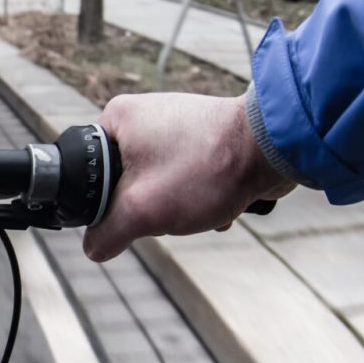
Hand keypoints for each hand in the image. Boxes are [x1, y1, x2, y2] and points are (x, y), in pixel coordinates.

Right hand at [83, 92, 295, 262]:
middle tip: (169, 207)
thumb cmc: (206, 169)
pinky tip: (219, 199)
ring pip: (158, 185)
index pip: (87, 174)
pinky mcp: (204, 136)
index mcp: (117, 119)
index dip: (104, 204)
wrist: (276, 148)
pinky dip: (200, 195)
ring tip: (200, 201)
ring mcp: (176, 124)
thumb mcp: (140, 211)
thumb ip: (107, 233)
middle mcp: (143, 115)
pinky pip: (187, 177)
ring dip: (178, 206)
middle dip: (149, 207)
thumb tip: (94, 248)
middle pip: (124, 183)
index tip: (129, 214)